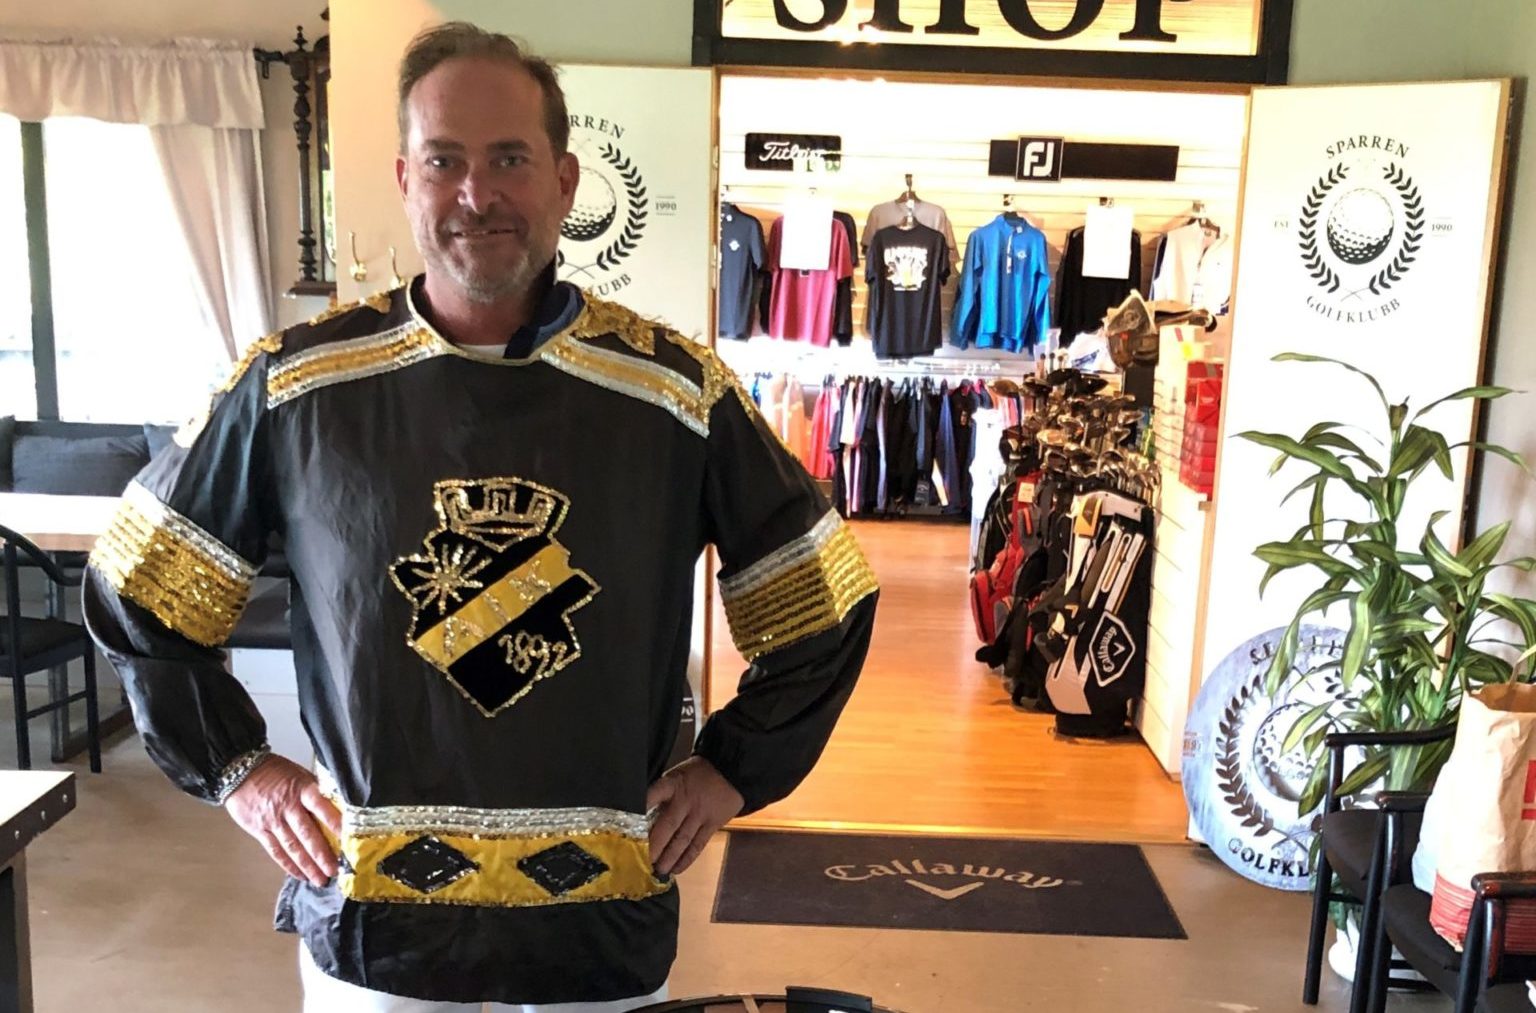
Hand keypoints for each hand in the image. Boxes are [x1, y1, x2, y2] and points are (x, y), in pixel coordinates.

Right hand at [225, 754, 341, 886]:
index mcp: (302, 790)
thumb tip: (338, 806)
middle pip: (307, 834)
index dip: (335, 824)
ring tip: (320, 879)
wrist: (239, 771)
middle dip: (322, 855)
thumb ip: (316, 791)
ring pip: (292, 847)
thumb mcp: (299, 773)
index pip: (322, 808)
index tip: (348, 839)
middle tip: (335, 870)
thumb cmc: (274, 771)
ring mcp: (273, 822)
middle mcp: (288, 808)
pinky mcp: (260, 831)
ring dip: (307, 866)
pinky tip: (300, 874)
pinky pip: (276, 851)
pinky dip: (288, 865)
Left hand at [645, 756, 744, 877]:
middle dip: (654, 846)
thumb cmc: (697, 775)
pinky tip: (676, 869)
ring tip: (658, 870)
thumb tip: (640, 815)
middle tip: (641, 861)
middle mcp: (685, 801)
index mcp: (672, 784)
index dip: (641, 810)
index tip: (629, 826)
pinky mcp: (712, 825)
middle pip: (668, 826)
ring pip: (683, 840)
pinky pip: (698, 845)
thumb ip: (662, 794)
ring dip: (669, 857)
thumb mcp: (676, 775)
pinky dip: (687, 859)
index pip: (653, 795)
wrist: (731, 772)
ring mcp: (700, 815)